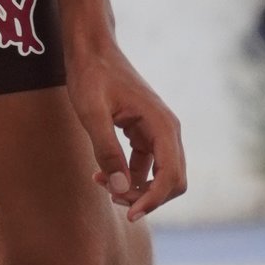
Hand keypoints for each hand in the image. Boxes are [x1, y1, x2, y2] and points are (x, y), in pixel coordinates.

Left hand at [67, 38, 188, 218]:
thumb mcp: (92, 114)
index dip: (153, 200)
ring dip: (136, 189)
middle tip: (113, 200)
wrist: (92, 49)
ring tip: (102, 185)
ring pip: (160, 175)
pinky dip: (129, 176)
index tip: (129, 214)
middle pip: (173, 180)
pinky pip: (146, 165)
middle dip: (146, 197)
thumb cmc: (91, 76)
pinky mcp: (145, 133)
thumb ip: (107, 151)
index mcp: (162, 124)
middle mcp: (167, 130)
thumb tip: (121, 190)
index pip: (171, 175)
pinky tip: (102, 175)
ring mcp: (158, 132)